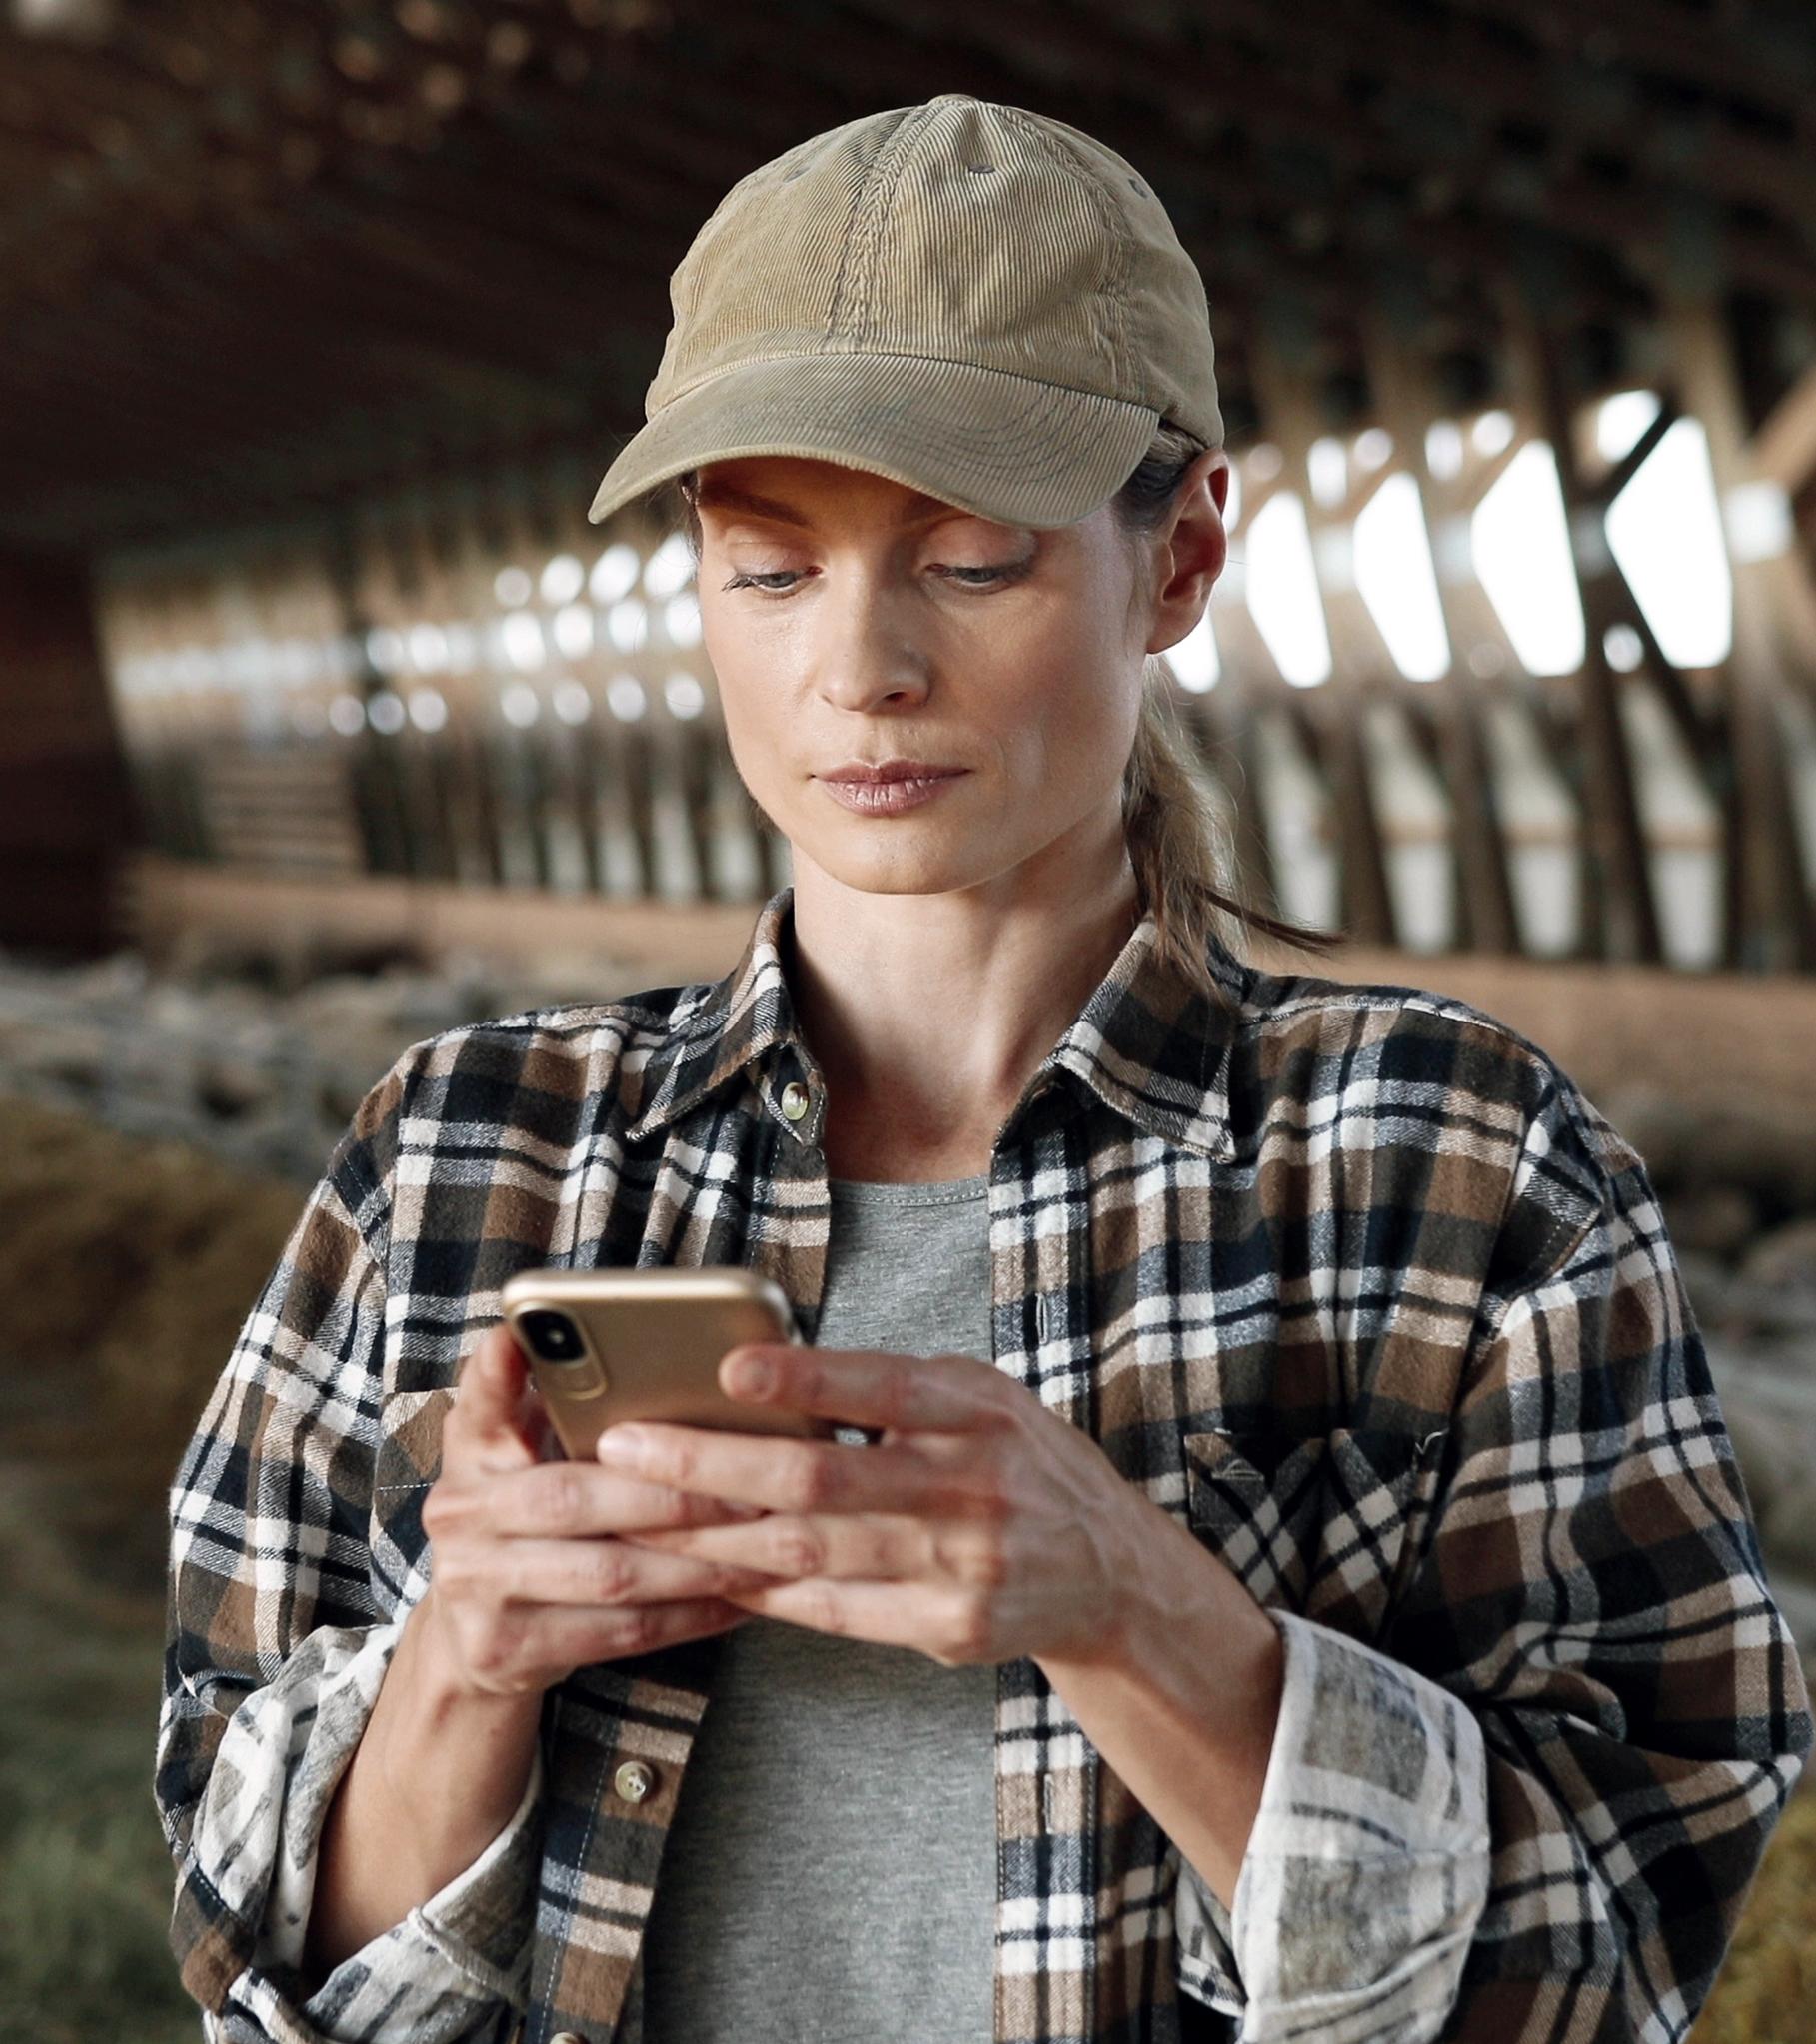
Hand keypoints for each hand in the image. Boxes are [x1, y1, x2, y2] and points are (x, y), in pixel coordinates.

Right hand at [415, 1322, 789, 1699]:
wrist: (477, 1637)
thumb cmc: (533, 1520)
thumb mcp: (531, 1452)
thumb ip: (565, 1403)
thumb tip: (649, 1351)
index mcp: (471, 1449)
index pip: (482, 1401)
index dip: (495, 1373)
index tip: (517, 1337)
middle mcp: (458, 1512)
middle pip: (572, 1497)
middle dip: (673, 1496)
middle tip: (753, 1490)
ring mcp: (474, 1585)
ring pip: (609, 1573)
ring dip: (698, 1563)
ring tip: (765, 1547)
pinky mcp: (504, 1646)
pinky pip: (619, 1631)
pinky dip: (688, 1616)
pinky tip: (738, 1597)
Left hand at [605, 1342, 1148, 1669]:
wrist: (1109, 1571)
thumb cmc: (1015, 1460)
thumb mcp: (975, 1397)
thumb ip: (887, 1390)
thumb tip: (758, 1381)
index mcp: (976, 1410)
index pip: (880, 1387)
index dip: (804, 1380)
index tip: (728, 1367)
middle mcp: (973, 1486)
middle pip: (822, 1481)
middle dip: (712, 1466)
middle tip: (626, 1449)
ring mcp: (963, 1567)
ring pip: (812, 1553)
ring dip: (713, 1535)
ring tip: (638, 1514)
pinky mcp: (951, 1629)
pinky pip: (836, 1611)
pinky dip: (765, 1590)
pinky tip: (708, 1570)